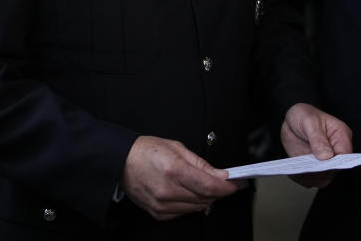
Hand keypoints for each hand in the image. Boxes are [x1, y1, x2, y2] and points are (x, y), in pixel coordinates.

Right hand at [120, 135, 245, 220]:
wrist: (121, 162)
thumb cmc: (145, 151)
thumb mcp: (176, 147)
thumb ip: (201, 163)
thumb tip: (220, 175)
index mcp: (174, 170)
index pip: (210, 186)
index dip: (229, 187)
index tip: (238, 183)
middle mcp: (168, 190)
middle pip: (206, 198)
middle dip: (219, 191)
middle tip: (225, 182)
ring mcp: (163, 204)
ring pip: (197, 207)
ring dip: (206, 198)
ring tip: (204, 185)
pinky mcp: (158, 213)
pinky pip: (184, 212)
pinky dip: (192, 204)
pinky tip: (189, 193)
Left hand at [280, 103, 352, 187]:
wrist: (291, 121)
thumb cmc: (304, 115)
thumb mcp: (309, 121)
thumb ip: (318, 139)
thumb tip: (327, 157)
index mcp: (341, 137)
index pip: (345, 156)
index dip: (336, 163)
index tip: (322, 162)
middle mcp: (336, 152)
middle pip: (335, 171)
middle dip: (321, 171)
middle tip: (307, 165)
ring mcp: (325, 162)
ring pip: (323, 179)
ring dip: (310, 176)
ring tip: (299, 168)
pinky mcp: (314, 168)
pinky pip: (309, 180)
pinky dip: (301, 178)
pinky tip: (294, 169)